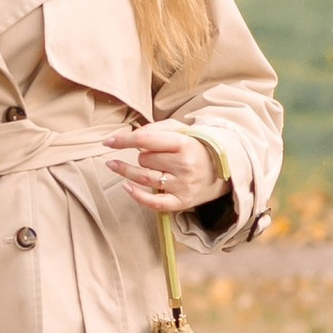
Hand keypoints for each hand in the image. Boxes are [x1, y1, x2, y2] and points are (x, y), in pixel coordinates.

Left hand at [104, 123, 222, 212]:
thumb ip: (157, 129)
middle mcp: (184, 165)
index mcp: (184, 144)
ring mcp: (183, 185)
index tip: (108, 142)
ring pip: (144, 178)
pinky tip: (125, 186)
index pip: (145, 140)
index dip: (123, 140)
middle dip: (141, 156)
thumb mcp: (182, 131)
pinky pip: (154, 202)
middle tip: (151, 155)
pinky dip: (137, 196)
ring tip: (114, 165)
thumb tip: (133, 134)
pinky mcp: (181, 202)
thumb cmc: (197, 148)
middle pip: (144, 160)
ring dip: (126, 172)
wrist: (224, 170)